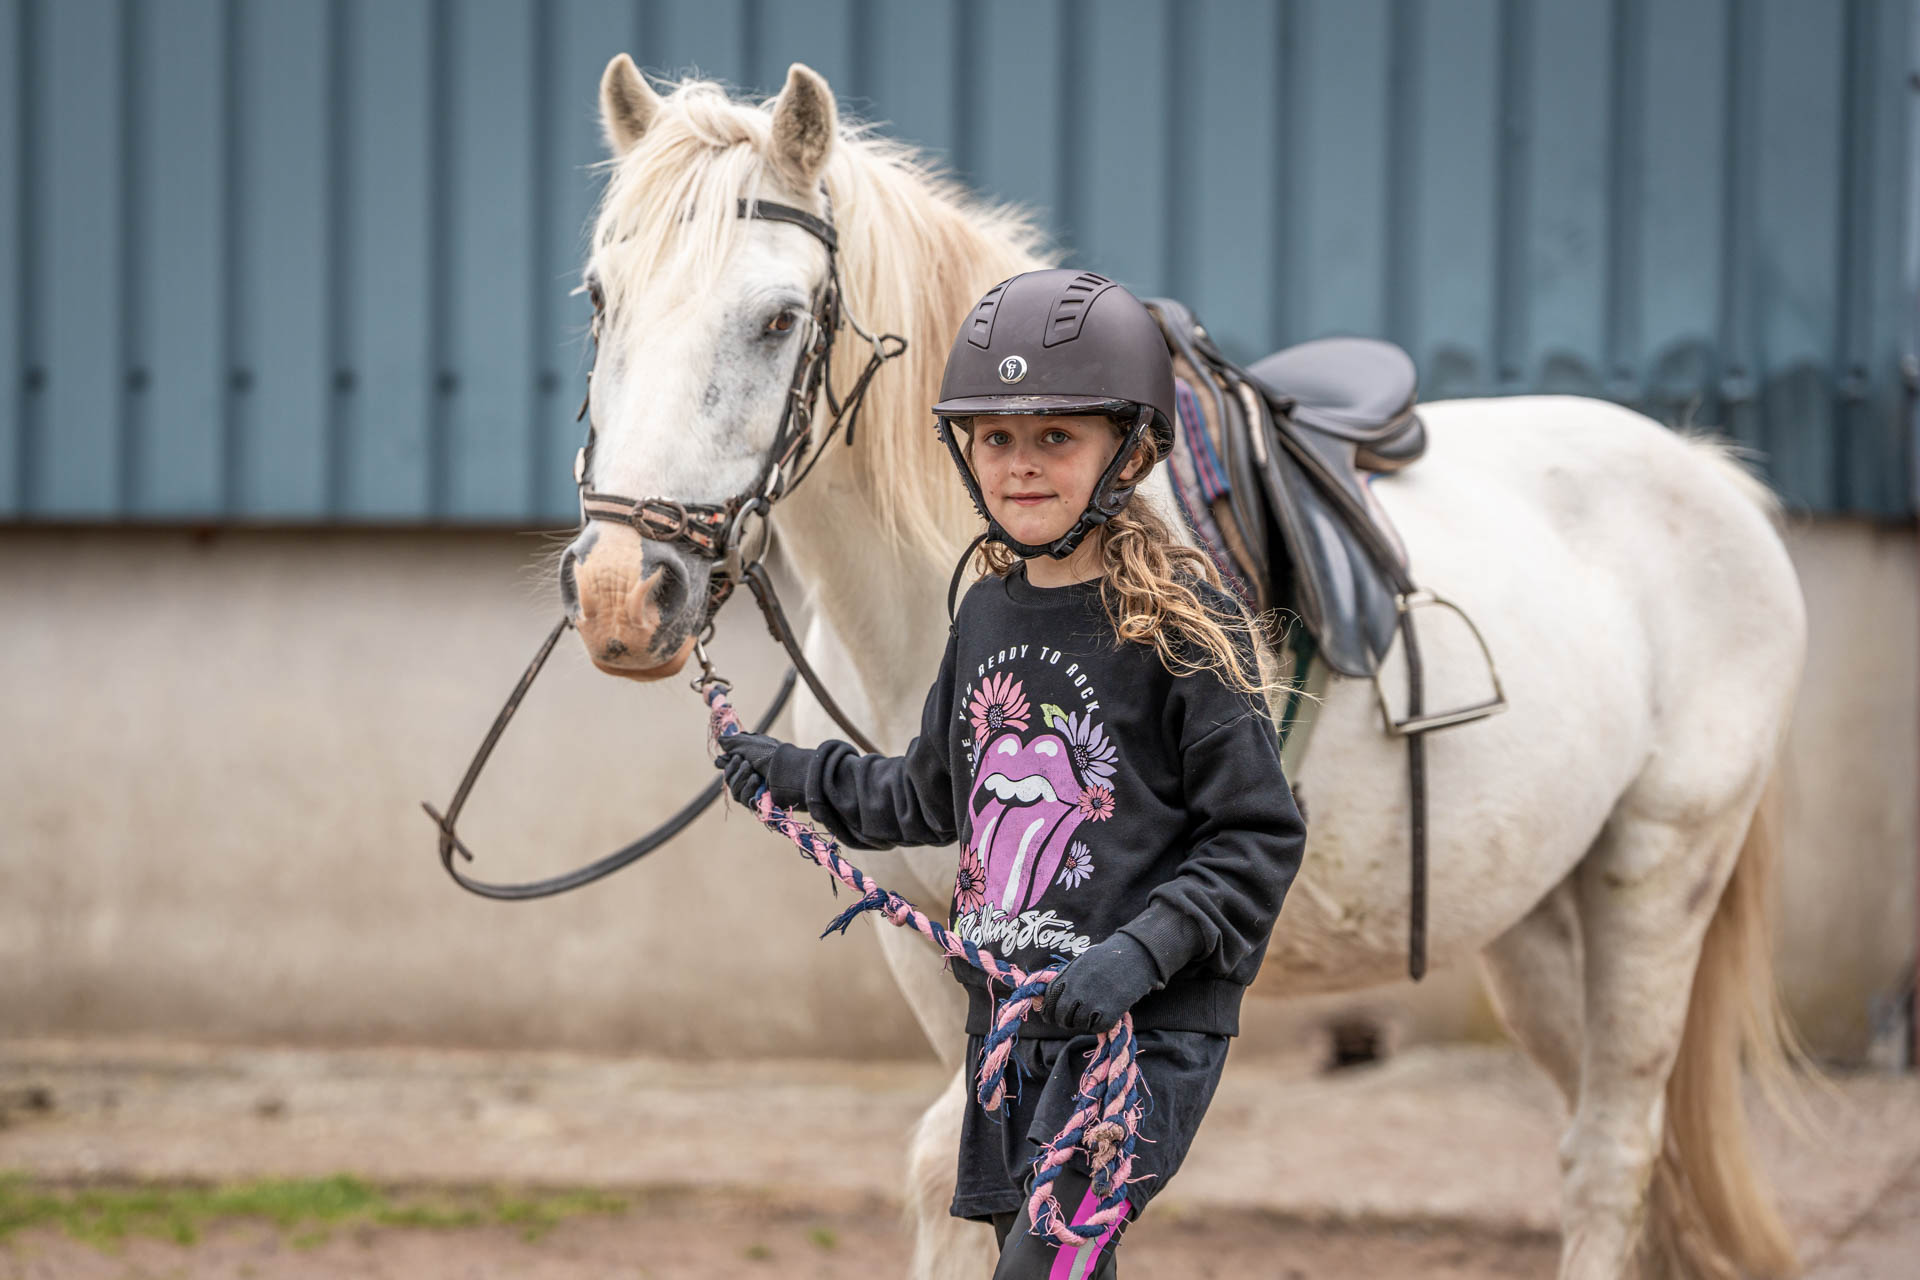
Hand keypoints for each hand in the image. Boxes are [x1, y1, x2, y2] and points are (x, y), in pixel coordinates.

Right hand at [715, 732, 799, 807]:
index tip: (725, 759)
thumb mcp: (749, 744)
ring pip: (734, 790)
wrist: (788, 769)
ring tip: (754, 773)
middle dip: (734, 769)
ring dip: (741, 779)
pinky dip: (748, 789)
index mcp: (747, 761)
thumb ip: (732, 743)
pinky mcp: (758, 802)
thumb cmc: (771, 755)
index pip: (727, 765)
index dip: (724, 763)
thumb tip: (720, 740)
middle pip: (728, 778)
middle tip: (745, 763)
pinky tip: (756, 781)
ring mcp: (754, 790)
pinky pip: (743, 798)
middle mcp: (749, 776)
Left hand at [1040, 932, 1160, 1031]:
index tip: (1050, 1017)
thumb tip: (1053, 995)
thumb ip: (1068, 977)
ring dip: (1082, 1023)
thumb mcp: (1083, 961)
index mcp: (1069, 975)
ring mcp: (1092, 1001)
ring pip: (1077, 1024)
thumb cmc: (1109, 957)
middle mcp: (1077, 989)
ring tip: (1091, 1015)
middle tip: (1070, 1021)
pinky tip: (1104, 1017)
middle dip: (1063, 1021)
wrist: (1135, 955)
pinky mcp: (1109, 1011)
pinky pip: (1096, 1028)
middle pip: (1061, 1015)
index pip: (1050, 999)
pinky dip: (1098, 1026)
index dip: (1048, 1011)